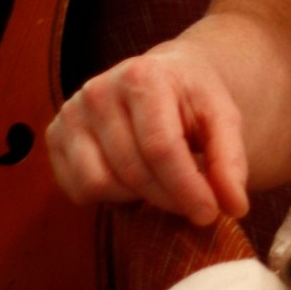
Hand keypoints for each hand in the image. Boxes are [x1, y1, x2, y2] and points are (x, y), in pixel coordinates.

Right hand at [47, 44, 250, 225]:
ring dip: (136, 197)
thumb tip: (235, 206)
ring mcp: (71, 113)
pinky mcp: (55, 136)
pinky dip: (107, 197)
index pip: (160, 147)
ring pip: (100, 184)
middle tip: (193, 203)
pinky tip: (131, 181)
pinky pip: (77, 189)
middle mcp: (98, 90)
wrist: (157, 78)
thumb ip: (230, 160)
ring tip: (161, 184)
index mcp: (142, 76)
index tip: (209, 213)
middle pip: (132, 170)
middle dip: (168, 197)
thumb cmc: (190, 99)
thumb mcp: (221, 118)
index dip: (186, 188)